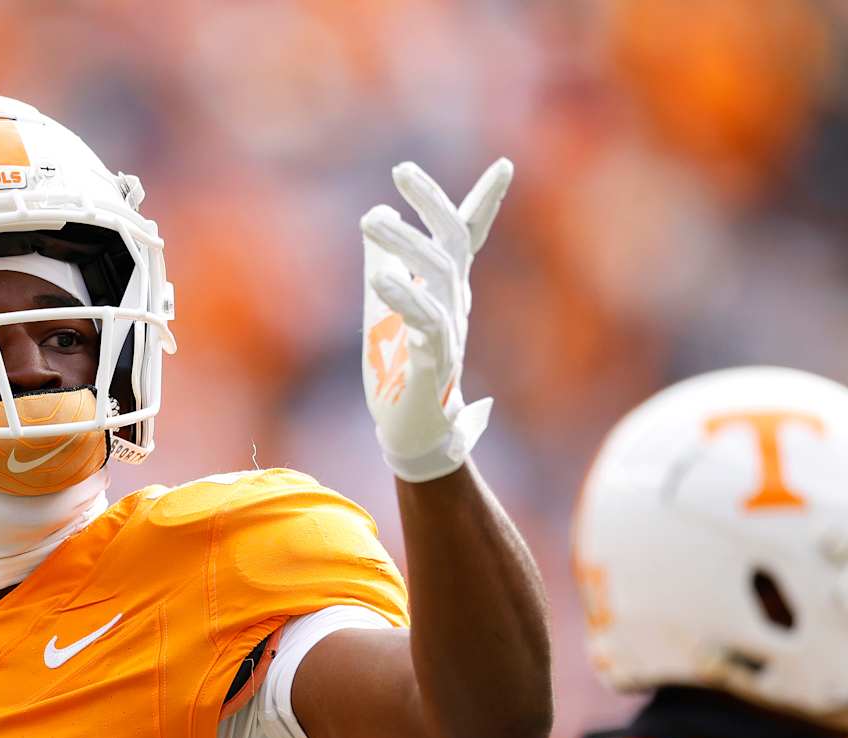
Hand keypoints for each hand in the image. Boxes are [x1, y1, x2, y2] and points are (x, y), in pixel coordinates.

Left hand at [360, 158, 511, 482]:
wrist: (410, 433)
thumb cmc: (399, 370)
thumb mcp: (383, 307)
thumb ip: (384, 264)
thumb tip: (376, 215)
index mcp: (446, 292)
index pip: (468, 240)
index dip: (484, 203)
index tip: (504, 166)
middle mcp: (454, 307)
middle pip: (452, 245)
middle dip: (433, 204)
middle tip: (402, 170)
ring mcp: (448, 335)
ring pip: (438, 279)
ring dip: (405, 245)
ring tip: (372, 217)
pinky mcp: (433, 366)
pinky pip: (426, 326)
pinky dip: (404, 300)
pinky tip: (381, 281)